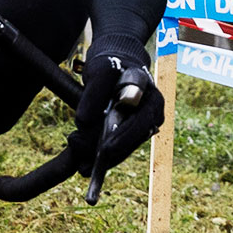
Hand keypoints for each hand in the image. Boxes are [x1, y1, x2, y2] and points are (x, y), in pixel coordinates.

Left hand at [70, 33, 164, 174]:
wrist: (114, 65)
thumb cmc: (110, 64)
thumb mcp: (100, 70)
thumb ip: (94, 93)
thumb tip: (83, 123)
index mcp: (150, 96)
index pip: (140, 121)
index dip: (123, 136)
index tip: (106, 149)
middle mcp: (152, 113)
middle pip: (132, 140)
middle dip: (109, 153)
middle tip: (86, 163)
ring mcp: (143, 125)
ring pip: (125, 148)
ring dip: (103, 160)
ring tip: (81, 168)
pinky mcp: (130, 133)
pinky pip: (119, 149)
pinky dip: (102, 159)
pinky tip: (85, 167)